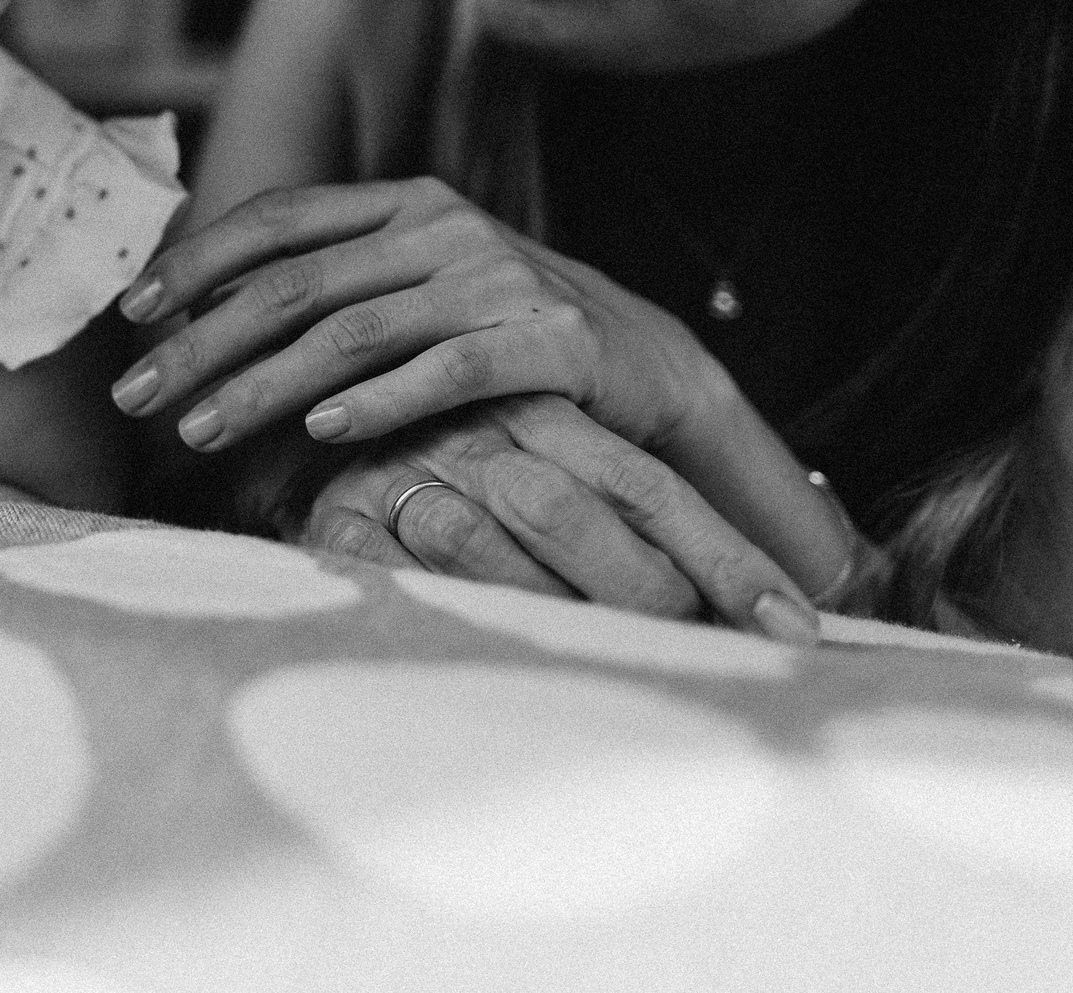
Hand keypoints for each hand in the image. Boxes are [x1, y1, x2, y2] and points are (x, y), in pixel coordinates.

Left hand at [116, 179, 713, 455]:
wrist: (649, 367)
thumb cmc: (505, 334)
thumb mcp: (421, 287)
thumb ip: (334, 285)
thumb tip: (204, 315)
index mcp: (405, 202)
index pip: (279, 218)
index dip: (199, 260)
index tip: (132, 310)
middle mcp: (444, 227)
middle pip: (296, 285)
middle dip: (202, 344)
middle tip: (136, 397)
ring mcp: (498, 278)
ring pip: (351, 334)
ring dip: (263, 388)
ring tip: (199, 434)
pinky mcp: (547, 339)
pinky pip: (444, 372)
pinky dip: (376, 403)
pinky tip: (320, 435)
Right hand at [301, 395, 821, 641]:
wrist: (275, 419)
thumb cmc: (421, 458)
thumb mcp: (521, 455)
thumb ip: (607, 506)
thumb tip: (761, 569)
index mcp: (538, 404)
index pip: (647, 481)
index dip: (725, 554)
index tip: (796, 627)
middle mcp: (478, 428)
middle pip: (583, 503)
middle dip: (658, 588)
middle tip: (718, 656)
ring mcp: (406, 466)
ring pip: (502, 534)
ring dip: (571, 608)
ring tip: (632, 668)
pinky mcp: (338, 514)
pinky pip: (413, 565)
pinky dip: (470, 610)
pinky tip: (515, 658)